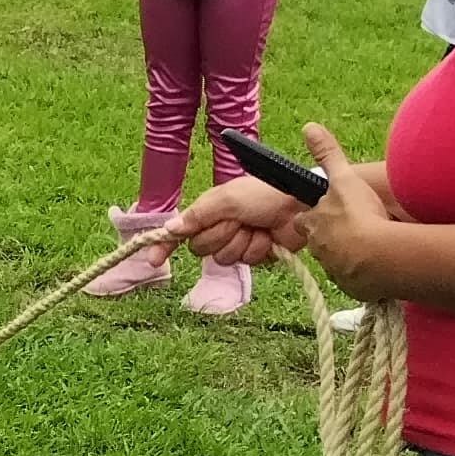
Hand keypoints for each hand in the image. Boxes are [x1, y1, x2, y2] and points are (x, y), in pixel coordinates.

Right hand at [175, 173, 308, 268]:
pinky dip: (258, 250)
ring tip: (257, 228)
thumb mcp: (228, 199)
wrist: (301, 203)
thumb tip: (170, 228)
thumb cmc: (264, 193)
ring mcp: (239, 242)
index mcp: (210, 210)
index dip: (165, 245)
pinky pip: (247, 263)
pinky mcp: (257, 255)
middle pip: (202, 248)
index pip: (180, 231)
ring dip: (242, 243)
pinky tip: (268, 238)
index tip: (153, 259)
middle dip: (221, 235)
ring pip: (224, 258)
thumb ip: (198, 215)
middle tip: (238, 221)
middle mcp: (221, 227)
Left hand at [288, 127, 406, 297]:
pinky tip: (380, 266)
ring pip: (339, 262)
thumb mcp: (344, 179)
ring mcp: (336, 271)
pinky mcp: (354, 287)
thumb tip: (309, 127)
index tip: (328, 213)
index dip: (316, 216)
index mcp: (313, 225)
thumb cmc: (360, 216)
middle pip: (321, 243)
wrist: (380, 258)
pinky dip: (366, 275)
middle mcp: (319, 250)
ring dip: (350, 256)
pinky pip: (357, 280)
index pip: (306, 220)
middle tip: (354, 231)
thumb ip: (327, 155)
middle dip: (333, 238)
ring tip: (371, 248)